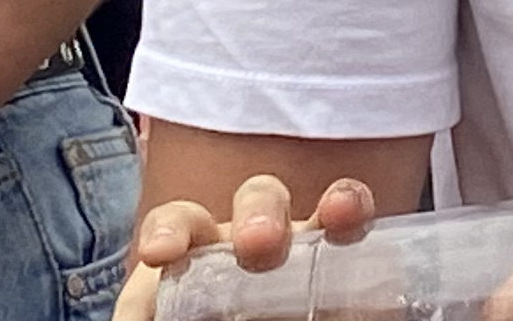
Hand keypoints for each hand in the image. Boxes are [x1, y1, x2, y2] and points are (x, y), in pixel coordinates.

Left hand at [116, 171, 378, 317]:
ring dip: (330, 203)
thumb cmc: (197, 315)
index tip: (162, 253)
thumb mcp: (163, 320)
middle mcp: (251, 243)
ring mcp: (304, 251)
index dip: (172, 229)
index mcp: (197, 257)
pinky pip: (360, 232)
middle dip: (259, 212)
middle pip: (256, 203)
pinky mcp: (351, 270)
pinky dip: (360, 215)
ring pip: (319, 210)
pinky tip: (359, 222)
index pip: (180, 225)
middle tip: (258, 244)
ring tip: (337, 216)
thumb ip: (152, 314)